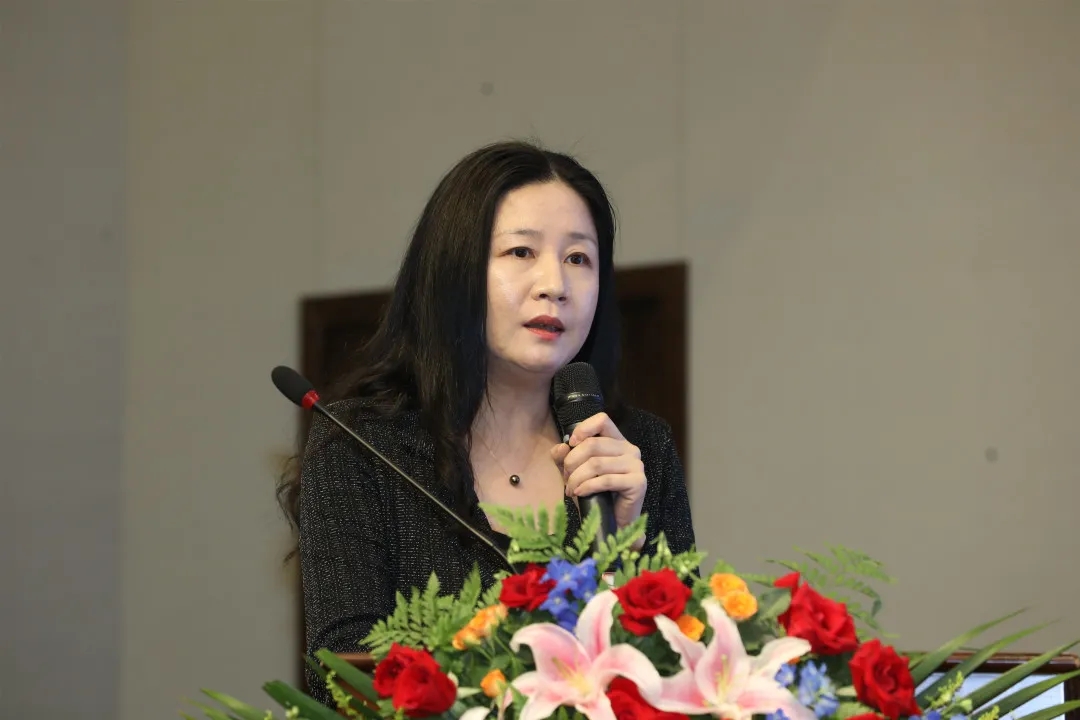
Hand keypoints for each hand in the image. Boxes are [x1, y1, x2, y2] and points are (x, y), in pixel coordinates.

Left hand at [551, 412, 646, 548]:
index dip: (583, 429)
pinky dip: (588, 486)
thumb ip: (565, 458)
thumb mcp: (575, 472)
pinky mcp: (638, 482)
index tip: (571, 444)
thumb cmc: (595, 495)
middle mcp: (630, 449)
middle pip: (594, 444)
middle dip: (573, 462)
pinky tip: (580, 493)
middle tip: (566, 478)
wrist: (612, 523)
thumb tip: (560, 447)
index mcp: (617, 441)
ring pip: (597, 463)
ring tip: (571, 489)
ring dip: (577, 478)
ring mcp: (636, 465)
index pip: (602, 420)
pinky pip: (606, 480)